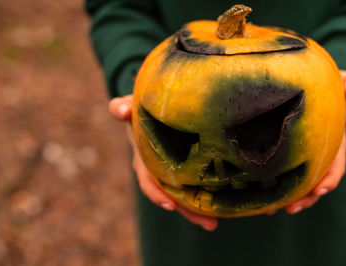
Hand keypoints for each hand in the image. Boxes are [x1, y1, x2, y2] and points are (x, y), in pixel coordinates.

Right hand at [109, 96, 217, 230]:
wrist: (149, 116)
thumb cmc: (140, 111)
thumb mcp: (129, 107)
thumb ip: (121, 107)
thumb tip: (120, 110)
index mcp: (144, 161)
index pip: (149, 182)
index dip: (157, 194)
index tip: (170, 205)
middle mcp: (157, 172)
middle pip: (172, 197)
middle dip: (188, 212)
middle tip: (210, 224)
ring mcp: (171, 174)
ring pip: (185, 197)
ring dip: (200, 211)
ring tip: (217, 223)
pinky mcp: (185, 170)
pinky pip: (195, 186)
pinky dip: (207, 196)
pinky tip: (225, 204)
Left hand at [284, 70, 345, 214]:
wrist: (308, 89)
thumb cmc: (325, 88)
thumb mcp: (337, 82)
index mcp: (335, 141)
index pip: (336, 165)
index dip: (329, 179)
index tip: (318, 190)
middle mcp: (322, 154)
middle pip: (316, 182)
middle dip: (305, 197)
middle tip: (289, 208)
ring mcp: (306, 158)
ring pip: (300, 184)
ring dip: (289, 198)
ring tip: (270, 210)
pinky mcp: (290, 157)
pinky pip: (285, 175)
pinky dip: (276, 188)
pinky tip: (261, 198)